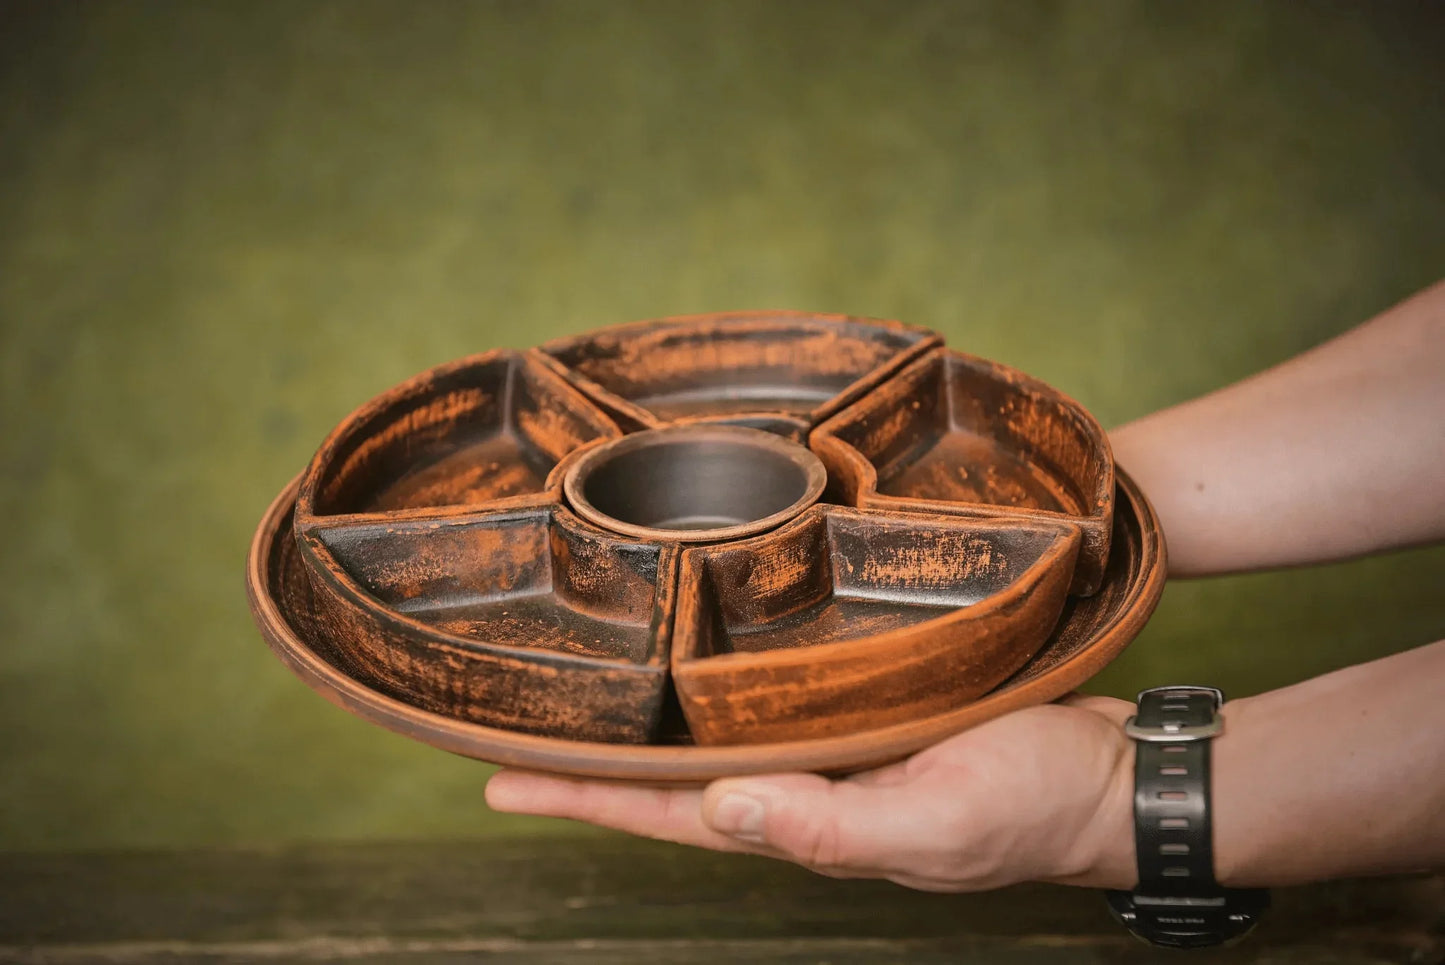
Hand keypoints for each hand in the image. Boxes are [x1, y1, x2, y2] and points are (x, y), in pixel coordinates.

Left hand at [485, 695, 1138, 891]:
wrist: (1114, 774)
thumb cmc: (1034, 806)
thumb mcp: (934, 826)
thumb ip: (830, 828)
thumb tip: (721, 812)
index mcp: (807, 820)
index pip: (668, 813)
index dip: (581, 797)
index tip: (496, 777)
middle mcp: (806, 786)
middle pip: (675, 772)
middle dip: (593, 755)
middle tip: (510, 722)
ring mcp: (837, 749)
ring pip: (718, 729)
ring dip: (649, 715)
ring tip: (584, 684)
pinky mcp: (873, 706)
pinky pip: (776, 696)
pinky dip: (726, 679)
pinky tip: (704, 652)